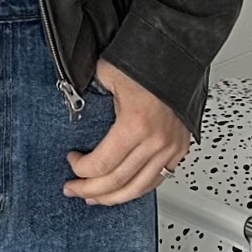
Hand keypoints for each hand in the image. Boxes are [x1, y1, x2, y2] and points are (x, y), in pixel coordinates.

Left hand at [63, 57, 190, 204]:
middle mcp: (156, 141)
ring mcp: (171, 147)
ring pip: (139, 188)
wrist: (180, 53)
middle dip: (90, 190)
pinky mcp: (180, 148)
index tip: (72, 162)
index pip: (101, 164)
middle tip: (74, 189)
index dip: (81, 169)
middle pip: (118, 182)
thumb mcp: (107, 75)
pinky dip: (138, 189)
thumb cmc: (147, 59)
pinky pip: (158, 180)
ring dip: (113, 197)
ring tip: (96, 198)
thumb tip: (74, 108)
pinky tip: (124, 190)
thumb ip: (88, 97)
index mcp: (136, 124)